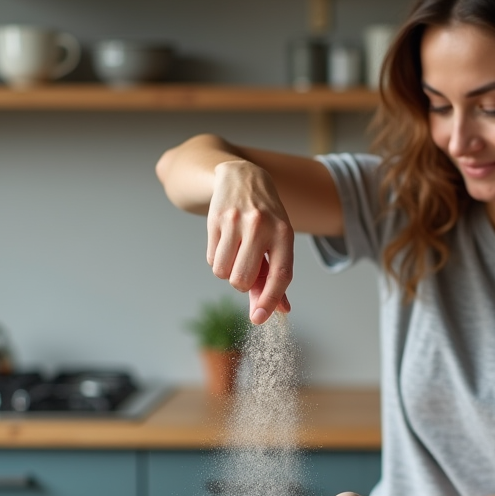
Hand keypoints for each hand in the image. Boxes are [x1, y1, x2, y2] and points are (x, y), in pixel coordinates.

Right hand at [208, 160, 293, 323]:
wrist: (243, 177)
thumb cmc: (267, 218)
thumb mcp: (279, 241)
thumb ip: (276, 276)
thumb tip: (279, 311)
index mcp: (284, 233)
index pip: (280, 275)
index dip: (271, 300)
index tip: (260, 318)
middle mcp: (261, 226)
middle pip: (242, 279)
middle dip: (241, 284)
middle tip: (246, 269)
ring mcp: (236, 222)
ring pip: (222, 271)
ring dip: (227, 271)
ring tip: (236, 253)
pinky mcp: (215, 219)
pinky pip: (210, 259)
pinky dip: (216, 259)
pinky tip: (226, 242)